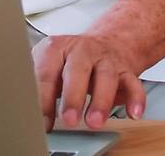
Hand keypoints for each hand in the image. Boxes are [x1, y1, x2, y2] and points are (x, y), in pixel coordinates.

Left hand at [32, 32, 148, 130]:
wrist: (109, 42)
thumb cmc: (73, 61)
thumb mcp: (51, 67)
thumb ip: (40, 88)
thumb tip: (29, 116)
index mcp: (57, 48)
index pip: (46, 73)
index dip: (43, 99)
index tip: (42, 122)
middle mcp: (82, 50)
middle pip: (77, 70)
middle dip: (72, 97)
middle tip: (68, 119)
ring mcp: (106, 59)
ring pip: (106, 77)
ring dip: (101, 101)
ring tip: (95, 121)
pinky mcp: (126, 69)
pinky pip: (133, 83)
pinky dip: (135, 98)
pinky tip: (132, 113)